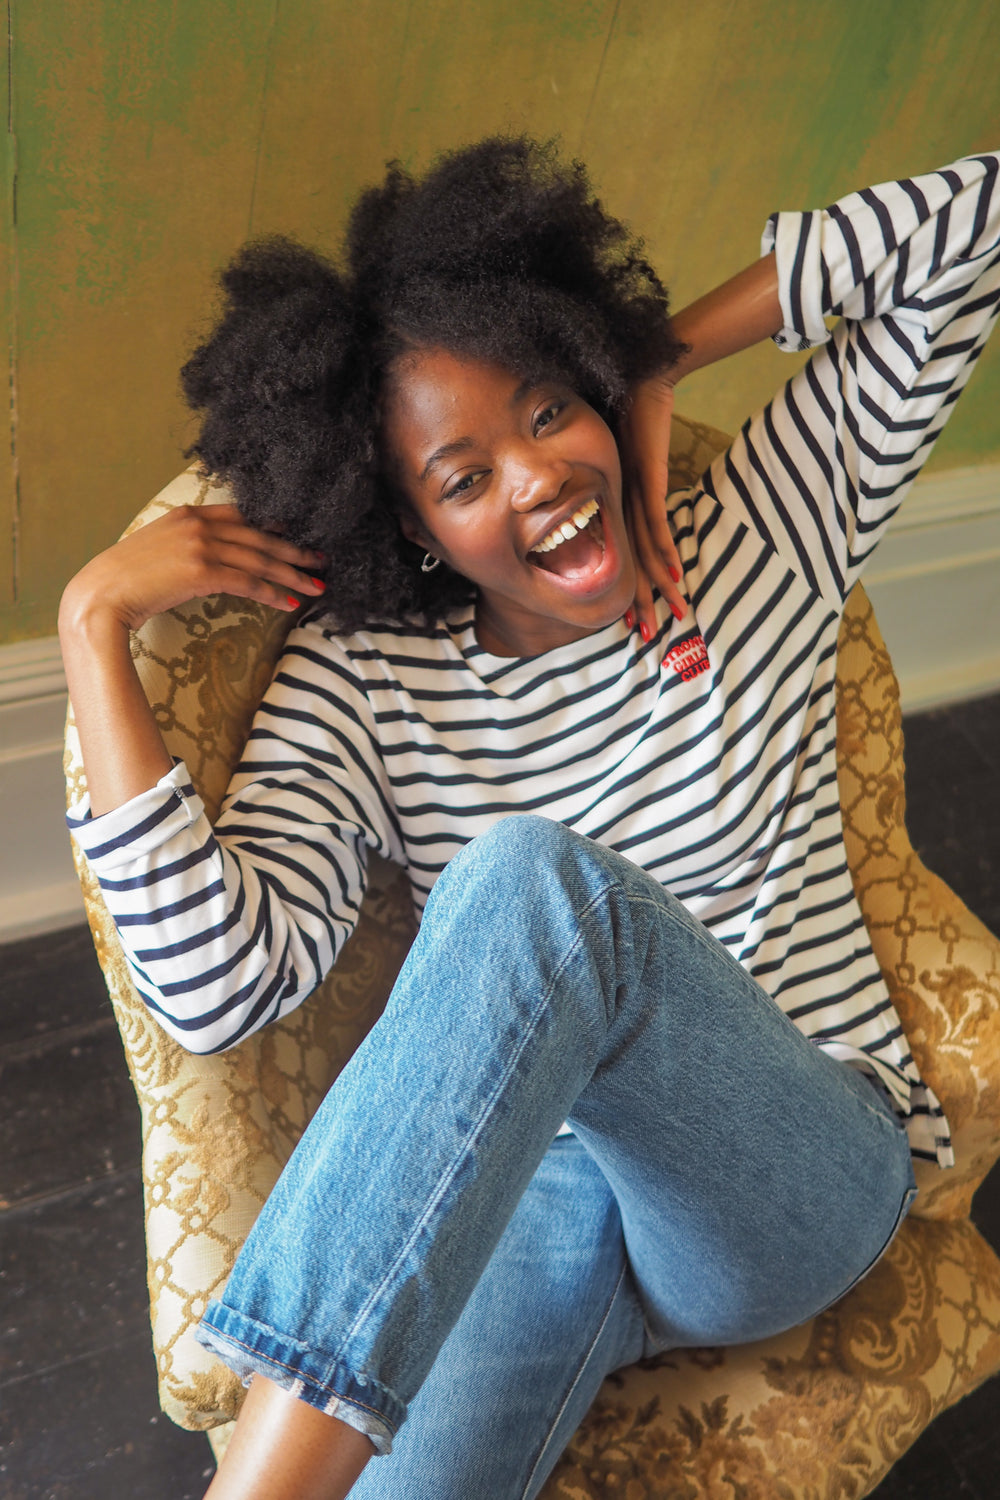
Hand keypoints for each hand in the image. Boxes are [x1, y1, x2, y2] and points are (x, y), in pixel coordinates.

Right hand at [60, 503, 326, 634]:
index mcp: (189, 513)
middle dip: (295, 551)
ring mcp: (200, 545)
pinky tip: (291, 603)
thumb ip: (188, 543)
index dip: (275, 527)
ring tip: (317, 587)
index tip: (298, 536)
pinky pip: (248, 582)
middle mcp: (198, 524)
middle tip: (321, 561)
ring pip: (260, 560)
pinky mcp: (201, 571)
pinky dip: (272, 593)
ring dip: (292, 576)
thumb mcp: (159, 548)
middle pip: (259, 536)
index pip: (243, 515)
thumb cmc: (126, 579)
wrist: (101, 594)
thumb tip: (215, 558)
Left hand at [618, 374, 685, 639]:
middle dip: (642, 599)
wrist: (640, 380)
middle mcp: (622, 504)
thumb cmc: (639, 416)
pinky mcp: (647, 478)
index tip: (635, 618)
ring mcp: (633, 492)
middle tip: (647, 631)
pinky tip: (672, 573)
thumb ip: (643, 485)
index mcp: (619, 503)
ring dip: (658, 583)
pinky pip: (655, 520)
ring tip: (668, 611)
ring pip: (644, 549)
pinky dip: (664, 548)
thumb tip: (648, 506)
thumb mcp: (639, 460)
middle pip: (632, 561)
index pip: (626, 555)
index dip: (632, 589)